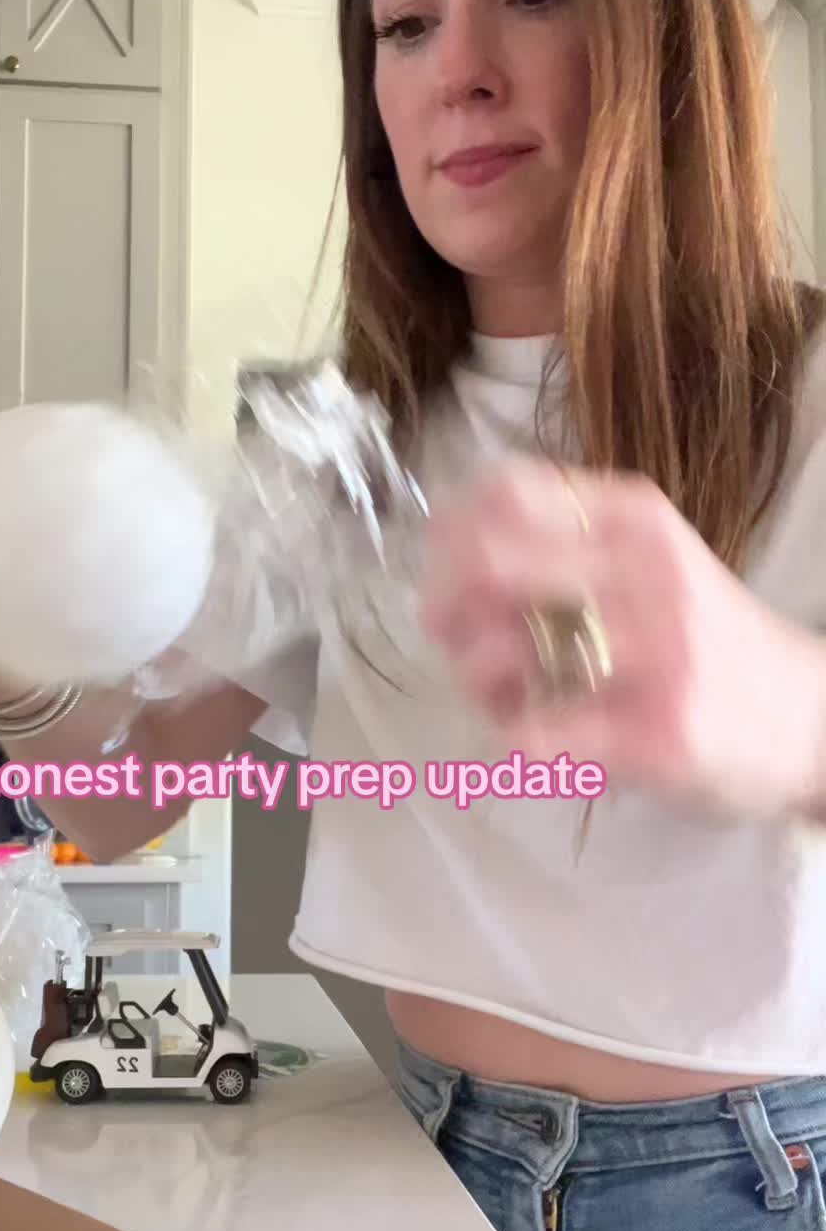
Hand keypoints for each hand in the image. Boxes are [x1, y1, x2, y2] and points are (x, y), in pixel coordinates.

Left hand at [420, 454, 825, 821]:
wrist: (810, 722)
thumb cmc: (706, 640)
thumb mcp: (646, 564)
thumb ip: (558, 546)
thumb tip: (440, 552)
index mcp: (635, 519)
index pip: (508, 491)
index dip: (451, 533)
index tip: (448, 570)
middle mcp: (644, 573)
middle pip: (488, 564)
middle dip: (445, 609)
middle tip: (456, 640)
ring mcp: (653, 654)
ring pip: (499, 653)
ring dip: (477, 683)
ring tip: (510, 696)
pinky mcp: (652, 733)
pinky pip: (530, 735)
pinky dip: (511, 740)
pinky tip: (540, 737)